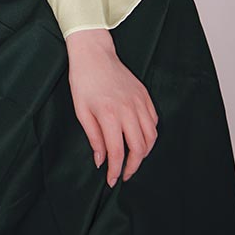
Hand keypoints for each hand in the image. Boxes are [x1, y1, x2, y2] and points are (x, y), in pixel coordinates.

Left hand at [65, 28, 158, 187]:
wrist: (94, 54)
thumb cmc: (83, 81)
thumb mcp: (81, 110)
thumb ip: (93, 137)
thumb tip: (101, 160)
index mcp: (109, 114)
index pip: (117, 152)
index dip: (115, 170)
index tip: (112, 180)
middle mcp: (128, 110)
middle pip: (139, 148)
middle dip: (133, 167)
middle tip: (124, 174)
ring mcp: (139, 102)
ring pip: (151, 137)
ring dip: (144, 152)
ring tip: (132, 158)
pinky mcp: (145, 96)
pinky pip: (154, 122)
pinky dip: (149, 134)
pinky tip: (139, 138)